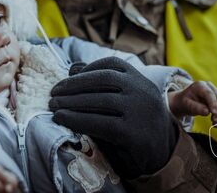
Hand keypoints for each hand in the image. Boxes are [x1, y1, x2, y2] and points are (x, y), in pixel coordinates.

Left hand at [49, 57, 176, 177]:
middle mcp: (142, 91)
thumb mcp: (124, 98)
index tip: (68, 78)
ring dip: (71, 102)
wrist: (163, 153)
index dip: (86, 69)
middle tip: (53, 93)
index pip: (111, 64)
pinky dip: (77, 120)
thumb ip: (102, 84)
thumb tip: (73, 67)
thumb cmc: (136, 122)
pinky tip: (63, 119)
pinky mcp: (133, 133)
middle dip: (74, 85)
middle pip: (102, 79)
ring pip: (99, 101)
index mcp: (140, 79)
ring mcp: (140, 111)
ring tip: (53, 106)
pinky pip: (100, 123)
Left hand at [168, 81, 216, 123]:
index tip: (214, 113)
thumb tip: (207, 112)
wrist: (185, 101)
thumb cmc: (185, 102)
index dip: (213, 103)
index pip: (209, 94)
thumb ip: (196, 107)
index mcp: (200, 85)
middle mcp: (210, 86)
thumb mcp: (186, 104)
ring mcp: (216, 92)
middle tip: (215, 122)